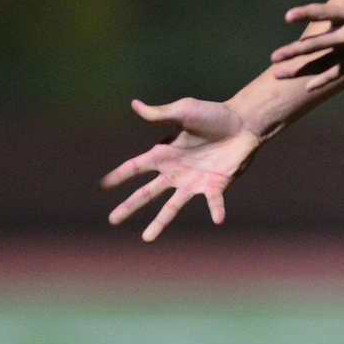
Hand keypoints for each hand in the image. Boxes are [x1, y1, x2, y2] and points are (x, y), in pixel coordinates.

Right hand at [100, 98, 261, 241]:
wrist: (243, 123)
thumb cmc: (213, 115)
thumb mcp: (184, 111)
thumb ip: (160, 114)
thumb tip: (134, 104)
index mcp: (164, 154)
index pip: (135, 168)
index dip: (118, 177)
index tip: (100, 187)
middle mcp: (175, 172)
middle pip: (146, 193)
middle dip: (129, 206)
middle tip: (112, 220)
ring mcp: (194, 182)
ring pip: (172, 207)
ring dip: (160, 222)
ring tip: (147, 239)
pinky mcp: (216, 186)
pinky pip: (214, 202)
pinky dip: (216, 210)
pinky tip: (218, 220)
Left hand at [268, 0, 343, 90]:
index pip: (325, 12)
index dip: (306, 13)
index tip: (289, 16)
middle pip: (318, 45)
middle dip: (295, 51)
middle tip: (275, 56)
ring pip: (323, 63)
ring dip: (301, 69)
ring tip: (280, 74)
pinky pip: (338, 73)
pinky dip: (323, 80)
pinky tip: (307, 86)